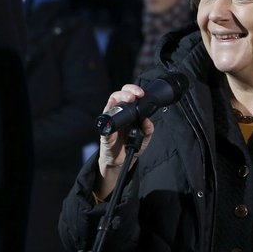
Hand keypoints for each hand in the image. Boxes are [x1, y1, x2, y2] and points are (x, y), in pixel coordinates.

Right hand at [95, 84, 154, 199]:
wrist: (120, 161)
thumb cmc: (130, 145)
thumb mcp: (144, 138)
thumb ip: (148, 129)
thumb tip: (148, 120)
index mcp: (128, 112)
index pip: (129, 95)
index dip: (135, 91)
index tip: (142, 94)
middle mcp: (118, 113)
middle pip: (118, 95)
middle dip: (127, 91)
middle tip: (135, 96)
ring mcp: (110, 120)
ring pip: (111, 102)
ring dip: (119, 98)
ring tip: (129, 99)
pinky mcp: (105, 129)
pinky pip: (104, 120)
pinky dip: (108, 113)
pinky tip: (112, 110)